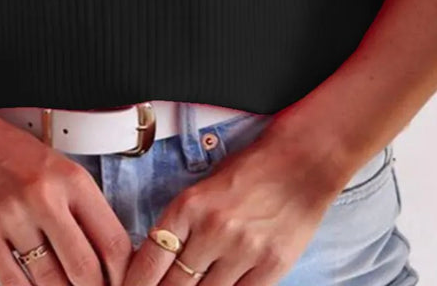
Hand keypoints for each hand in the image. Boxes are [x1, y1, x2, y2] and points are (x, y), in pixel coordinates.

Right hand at [0, 110, 133, 285]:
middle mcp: (45, 197)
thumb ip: (84, 209)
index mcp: (72, 179)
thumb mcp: (60, 168)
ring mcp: (12, 216)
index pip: (113, 242)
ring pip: (50, 282)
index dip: (123, 275)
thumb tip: (109, 259)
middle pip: (85, 270)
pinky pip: (13, 282)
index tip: (121, 283)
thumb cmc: (13, 153)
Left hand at [120, 132, 341, 285]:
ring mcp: (243, 251)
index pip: (151, 258)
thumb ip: (183, 224)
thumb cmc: (248, 172)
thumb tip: (162, 261)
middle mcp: (212, 230)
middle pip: (176, 285)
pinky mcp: (271, 267)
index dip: (137, 283)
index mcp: (189, 205)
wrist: (300, 163)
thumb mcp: (203, 188)